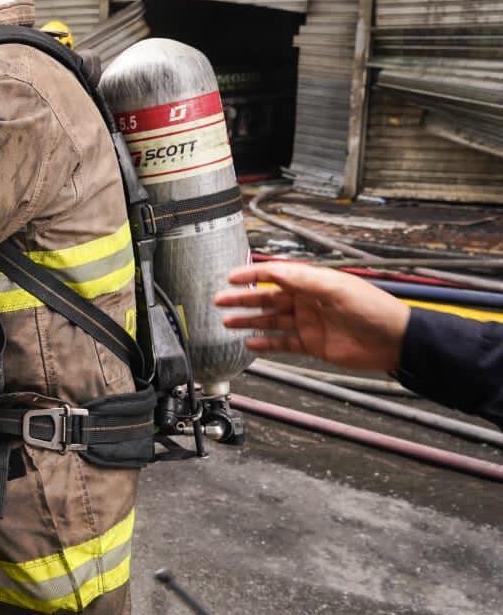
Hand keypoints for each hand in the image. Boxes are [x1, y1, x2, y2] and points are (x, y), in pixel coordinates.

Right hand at [216, 262, 409, 371]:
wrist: (394, 341)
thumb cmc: (373, 309)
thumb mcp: (336, 288)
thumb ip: (303, 280)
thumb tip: (274, 271)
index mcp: (313, 283)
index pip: (276, 275)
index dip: (252, 275)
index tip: (231, 277)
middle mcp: (307, 301)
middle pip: (267, 298)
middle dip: (243, 298)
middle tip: (220, 299)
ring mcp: (308, 323)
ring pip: (271, 320)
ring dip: (249, 320)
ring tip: (227, 321)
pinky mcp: (312, 344)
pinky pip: (282, 342)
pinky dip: (266, 343)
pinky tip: (250, 343)